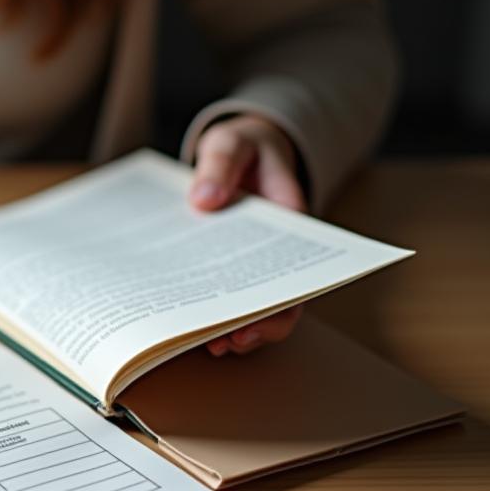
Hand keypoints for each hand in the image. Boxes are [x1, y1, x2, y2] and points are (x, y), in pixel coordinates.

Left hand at [187, 114, 306, 356]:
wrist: (243, 148)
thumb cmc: (244, 146)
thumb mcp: (233, 143)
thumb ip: (221, 164)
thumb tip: (204, 199)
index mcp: (292, 222)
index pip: (298, 273)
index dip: (282, 304)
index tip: (256, 321)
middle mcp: (278, 251)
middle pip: (281, 301)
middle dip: (256, 327)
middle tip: (224, 344)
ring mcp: (255, 262)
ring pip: (256, 305)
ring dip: (236, 329)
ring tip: (207, 347)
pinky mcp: (231, 264)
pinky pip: (227, 293)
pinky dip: (214, 312)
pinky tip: (191, 326)